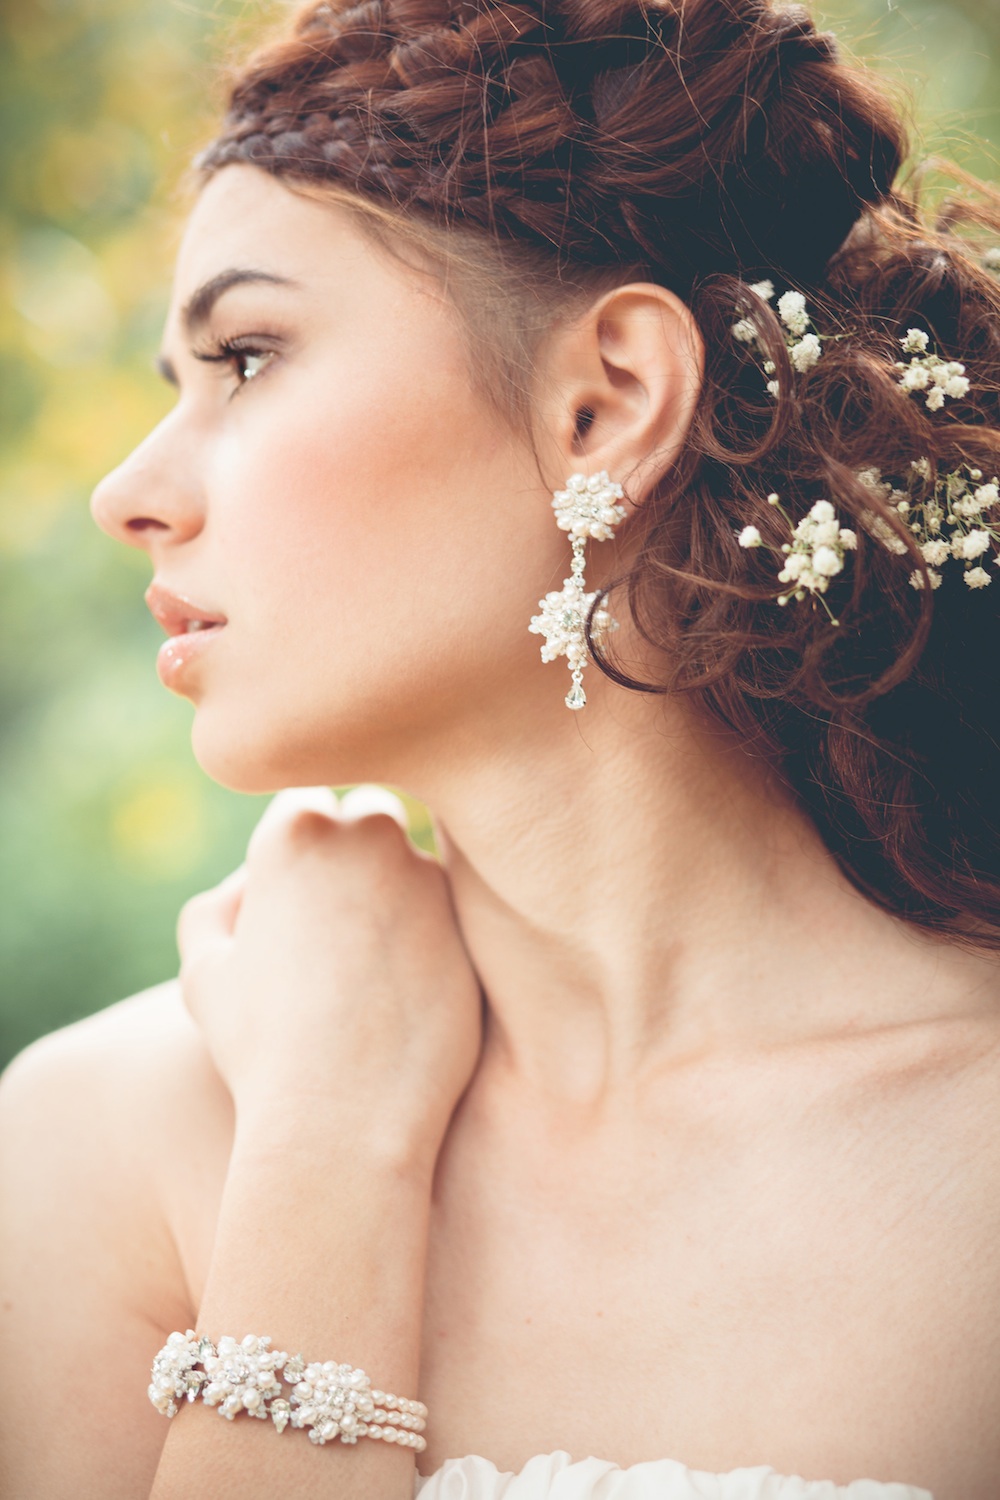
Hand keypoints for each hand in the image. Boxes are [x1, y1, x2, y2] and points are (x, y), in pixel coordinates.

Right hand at [176, 787, 482, 1166]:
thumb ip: (219, 906)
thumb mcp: (203, 973)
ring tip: (375, 967)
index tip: (296, 889)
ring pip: (418, 862)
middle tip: (340, 916)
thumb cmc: (259, 1048)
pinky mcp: (472, 924)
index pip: (304, 801)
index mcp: (297, 832)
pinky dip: (438, 935)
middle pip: (369, 813)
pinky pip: (454, 913)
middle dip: (358, 848)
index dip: (297, 846)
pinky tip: (415, 989)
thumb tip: (254, 882)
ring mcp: (432, 877)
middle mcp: (371, 835)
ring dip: (403, 891)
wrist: (343, 1119)